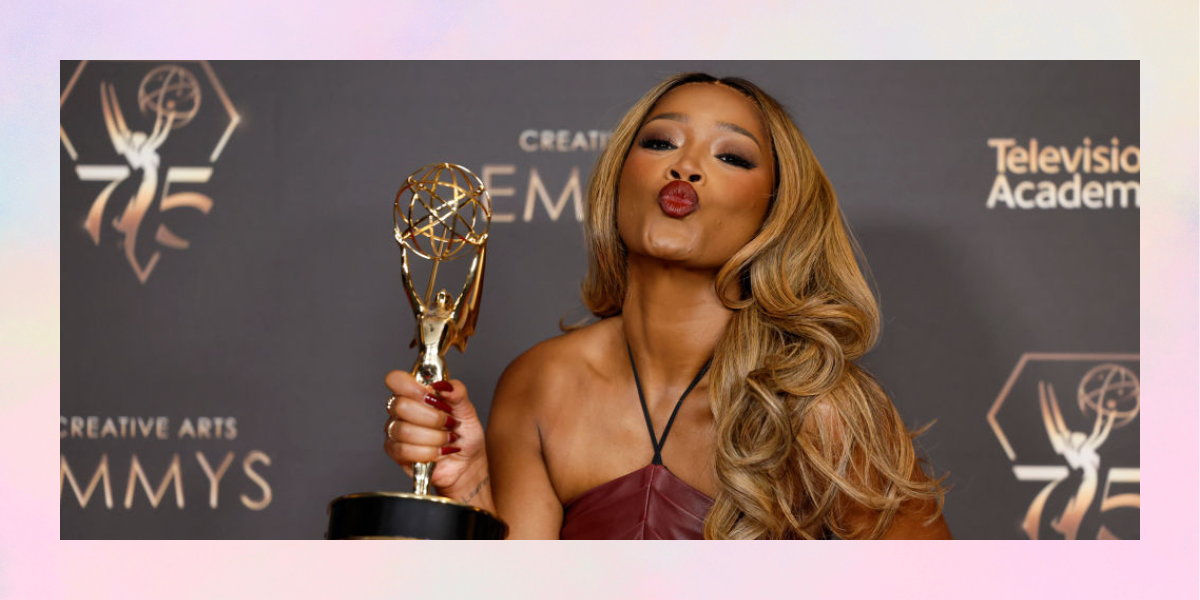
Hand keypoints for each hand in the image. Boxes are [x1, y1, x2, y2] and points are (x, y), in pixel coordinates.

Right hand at [383, 371, 487, 498]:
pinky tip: (439, 452)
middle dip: (432, 417)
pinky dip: (427, 452)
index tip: (432, 396)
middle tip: (449, 422)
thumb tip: (444, 385)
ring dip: (434, 437)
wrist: (466, 462)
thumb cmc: (464, 434)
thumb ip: (457, 392)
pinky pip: (404, 450)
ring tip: (447, 439)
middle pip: (400, 406)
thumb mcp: (467, 410)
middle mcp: (400, 410)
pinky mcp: (395, 452)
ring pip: (404, 430)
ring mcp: (395, 430)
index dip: (412, 387)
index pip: (396, 380)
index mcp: (414, 393)